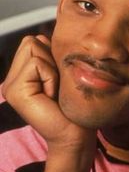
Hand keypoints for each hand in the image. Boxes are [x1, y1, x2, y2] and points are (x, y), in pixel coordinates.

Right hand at [2, 35, 95, 154]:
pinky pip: (37, 63)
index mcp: (20, 74)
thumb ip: (50, 54)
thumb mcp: (61, 72)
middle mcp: (10, 79)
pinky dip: (51, 77)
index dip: (53, 55)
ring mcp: (10, 86)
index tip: (59, 81)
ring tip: (54, 91)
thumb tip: (46, 36)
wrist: (76, 135)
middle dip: (51, 59)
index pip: (33, 40)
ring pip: (33, 48)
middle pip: (31, 41)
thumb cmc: (74, 105)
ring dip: (52, 68)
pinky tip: (51, 97)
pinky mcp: (15, 92)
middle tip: (56, 86)